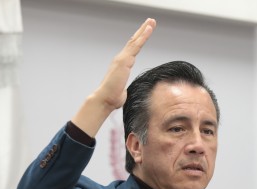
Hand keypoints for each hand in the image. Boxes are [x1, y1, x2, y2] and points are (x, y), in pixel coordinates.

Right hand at [72, 18, 155, 136]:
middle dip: (142, 31)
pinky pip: (136, 45)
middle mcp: (121, 59)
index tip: (145, 33)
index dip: (139, 40)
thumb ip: (122, 89)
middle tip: (150, 22)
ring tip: (151, 21)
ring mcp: (122, 58)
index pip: (132, 50)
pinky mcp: (124, 60)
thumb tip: (122, 94)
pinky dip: (143, 36)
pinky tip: (149, 29)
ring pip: (135, 41)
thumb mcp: (121, 91)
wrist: (105, 99)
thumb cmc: (112, 97)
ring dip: (144, 30)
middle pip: (133, 41)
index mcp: (121, 65)